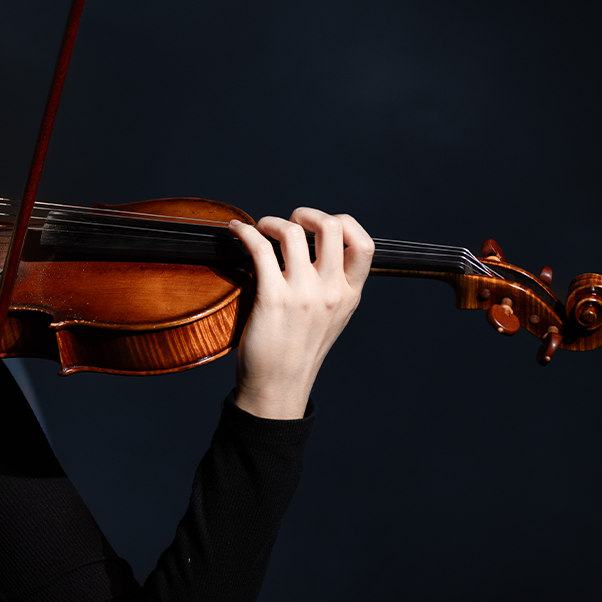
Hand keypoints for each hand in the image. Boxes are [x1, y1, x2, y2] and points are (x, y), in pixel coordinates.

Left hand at [226, 208, 374, 419]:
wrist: (278, 386)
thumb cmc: (298, 351)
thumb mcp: (331, 318)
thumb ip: (333, 286)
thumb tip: (318, 250)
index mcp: (349, 294)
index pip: (365, 244)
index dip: (345, 223)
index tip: (321, 224)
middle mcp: (330, 291)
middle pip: (332, 227)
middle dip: (307, 214)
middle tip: (289, 222)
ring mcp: (302, 295)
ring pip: (293, 233)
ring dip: (272, 222)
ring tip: (260, 228)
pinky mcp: (272, 299)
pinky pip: (260, 250)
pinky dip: (246, 233)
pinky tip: (237, 232)